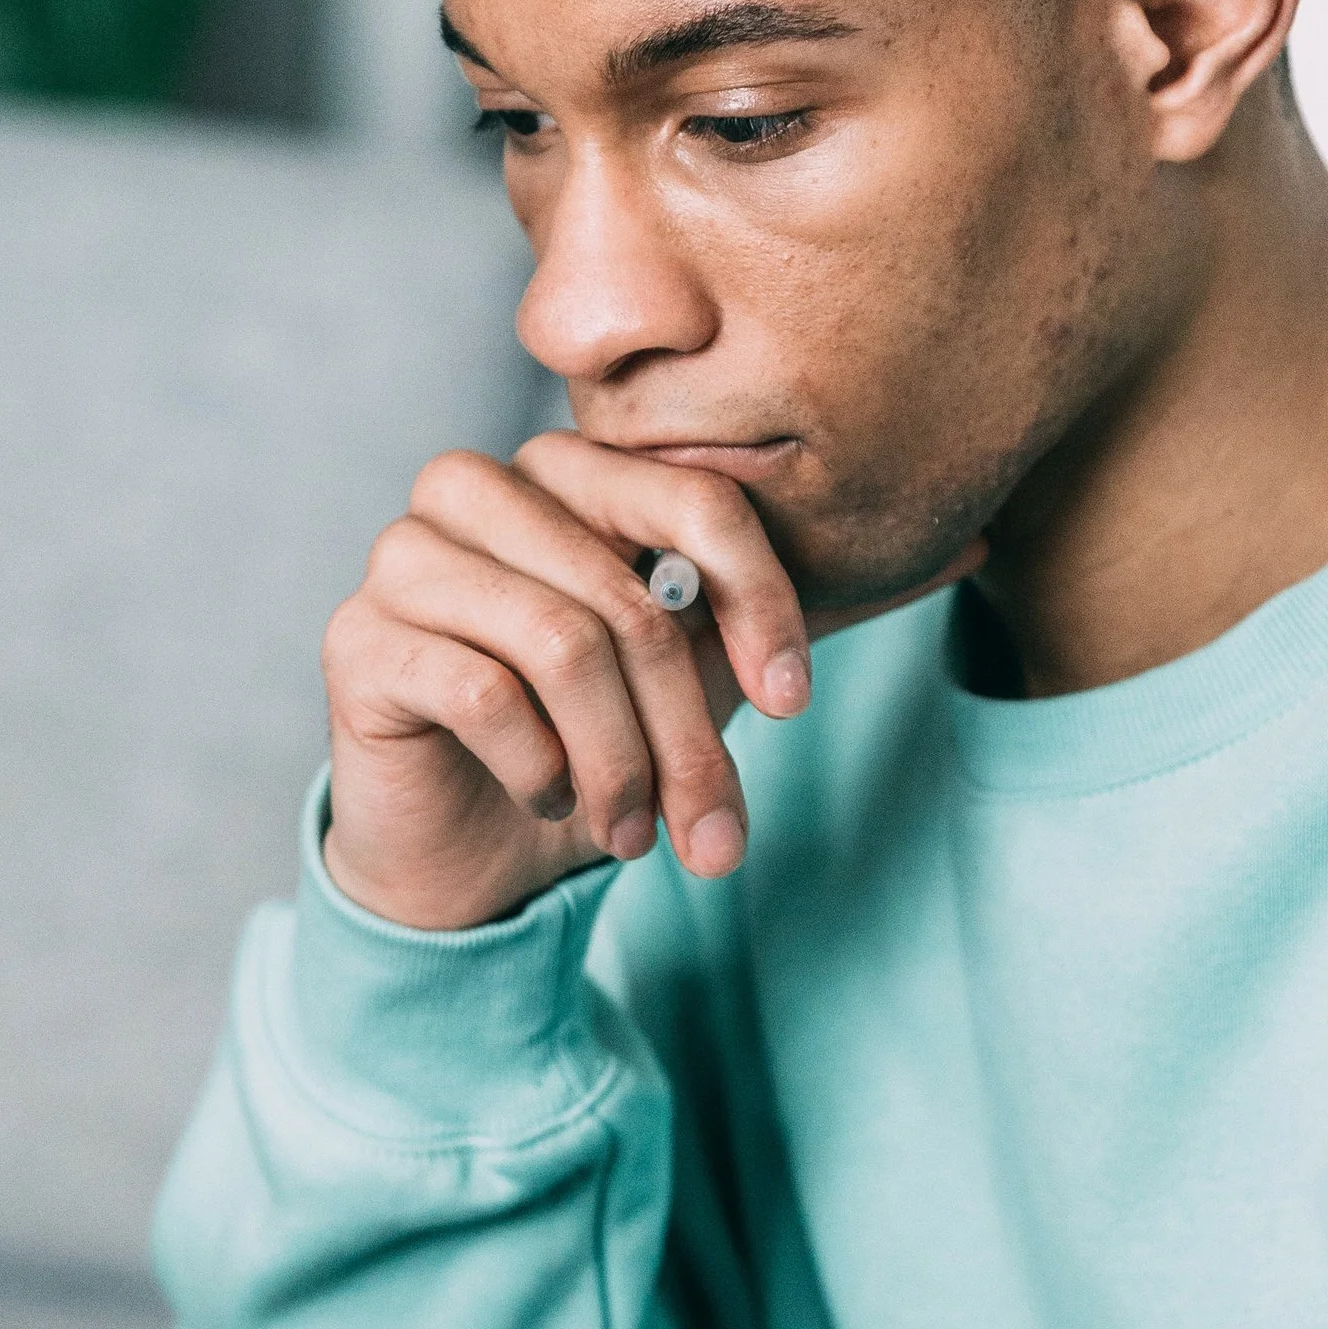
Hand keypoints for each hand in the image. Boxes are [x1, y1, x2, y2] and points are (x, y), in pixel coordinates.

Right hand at [321, 434, 978, 931]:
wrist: (472, 856)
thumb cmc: (591, 746)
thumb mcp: (712, 680)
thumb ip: (807, 608)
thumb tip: (969, 543)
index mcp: (564, 471)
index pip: (688, 497)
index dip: (758, 604)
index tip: (793, 708)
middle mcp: (475, 490)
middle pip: (627, 591)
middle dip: (689, 732)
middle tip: (715, 837)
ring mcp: (403, 559)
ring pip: (558, 637)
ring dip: (617, 760)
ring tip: (633, 832)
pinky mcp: (358, 641)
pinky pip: (479, 685)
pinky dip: (535, 762)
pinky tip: (544, 800)